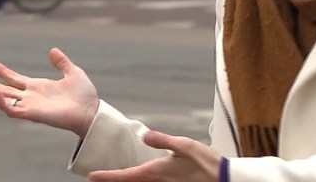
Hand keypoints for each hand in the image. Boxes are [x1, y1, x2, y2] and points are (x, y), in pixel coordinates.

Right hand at [0, 48, 99, 136]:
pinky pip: (13, 110)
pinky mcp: (33, 114)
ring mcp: (30, 106)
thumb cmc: (84, 96)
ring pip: (3, 101)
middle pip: (3, 90)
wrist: (91, 111)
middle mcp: (30, 97)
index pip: (14, 79)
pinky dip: (4, 102)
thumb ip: (62, 62)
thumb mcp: (73, 72)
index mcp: (37, 87)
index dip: (2, 71)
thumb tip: (52, 50)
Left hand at [88, 131, 220, 181]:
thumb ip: (163, 140)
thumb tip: (145, 137)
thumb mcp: (185, 145)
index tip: (91, 176)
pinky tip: (138, 181)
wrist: (224, 181)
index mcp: (156, 172)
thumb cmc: (205, 163)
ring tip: (113, 180)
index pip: (125, 176)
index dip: (107, 177)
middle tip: (96, 180)